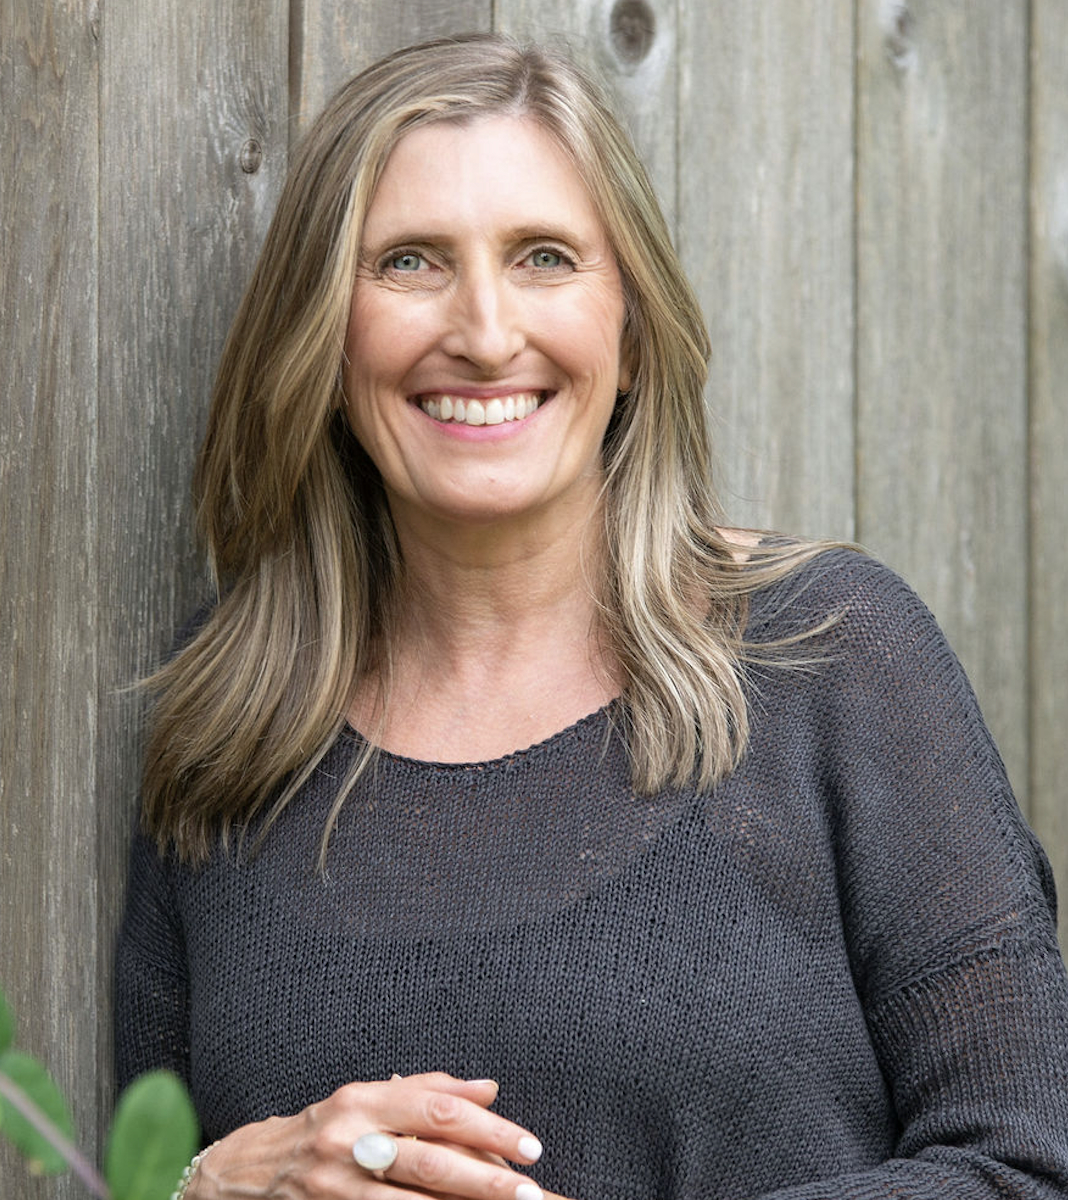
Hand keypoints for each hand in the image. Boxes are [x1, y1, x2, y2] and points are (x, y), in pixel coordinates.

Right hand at [186, 1072, 545, 1199]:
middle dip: (486, 1180)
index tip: (530, 1146)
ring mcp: (337, 1184)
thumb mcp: (371, 1097)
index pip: (438, 1109)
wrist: (253, 1170)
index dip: (488, 1128)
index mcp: (365, 1099)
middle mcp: (349, 1138)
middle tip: (533, 1191)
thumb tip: (490, 1088)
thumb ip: (431, 1090)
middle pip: (430, 1161)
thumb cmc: (329, 1126)